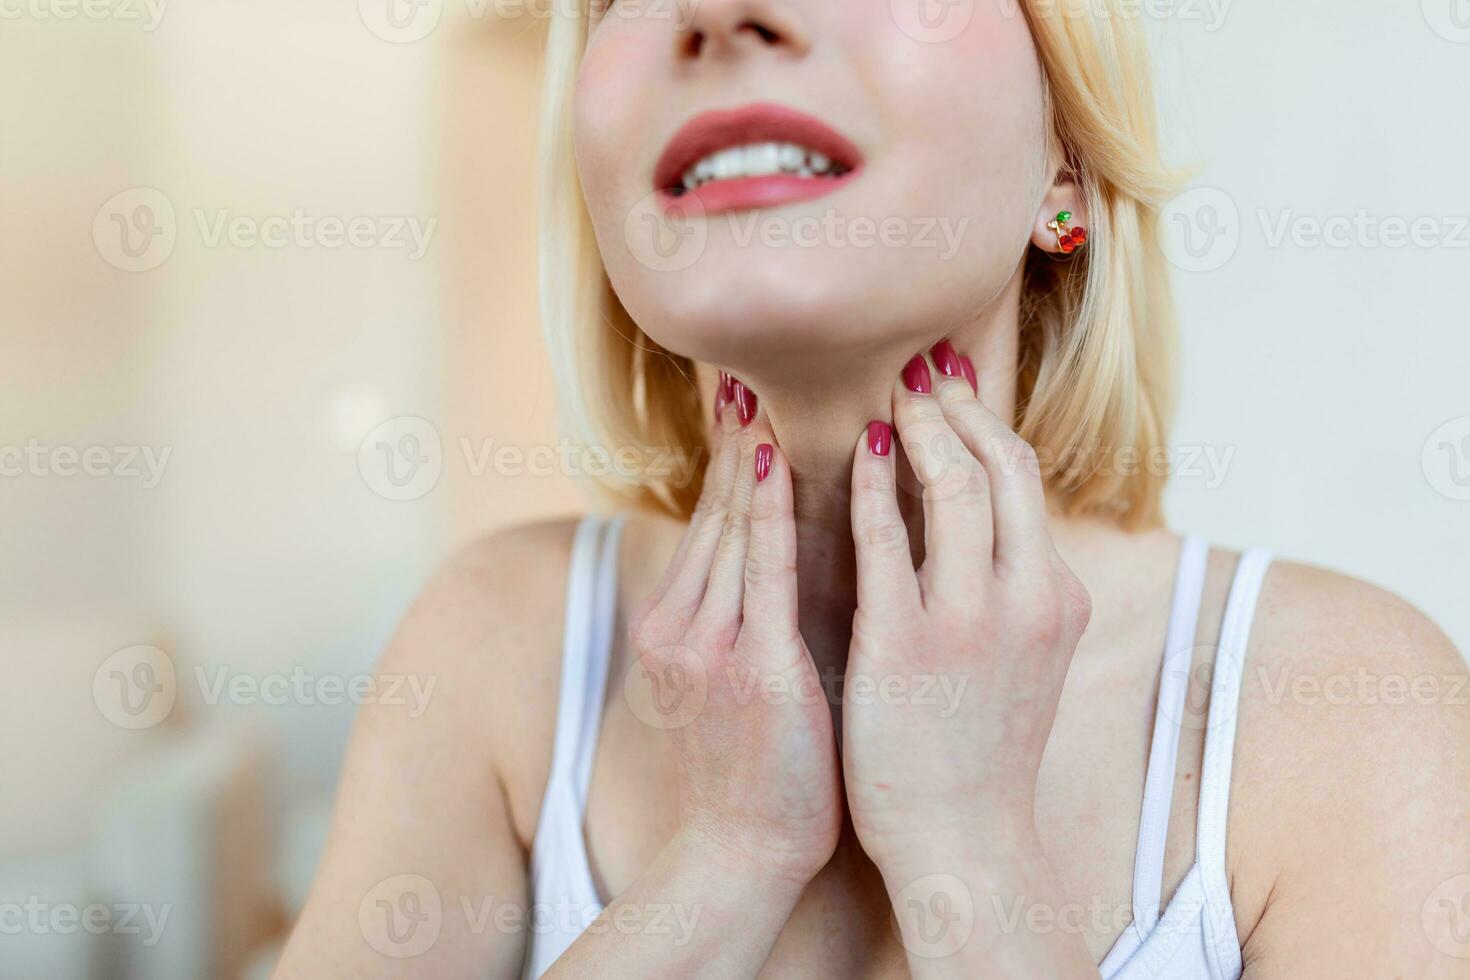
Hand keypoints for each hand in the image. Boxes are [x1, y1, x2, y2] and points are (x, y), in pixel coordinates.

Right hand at [626, 376, 842, 886]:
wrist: (743, 850)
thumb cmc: (763, 766)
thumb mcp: (745, 677)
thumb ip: (755, 613)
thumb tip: (790, 556)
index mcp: (678, 626)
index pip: (712, 527)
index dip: (729, 464)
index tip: (746, 407)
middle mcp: (679, 624)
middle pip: (714, 514)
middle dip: (734, 444)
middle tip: (749, 376)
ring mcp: (703, 643)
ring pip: (731, 527)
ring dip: (750, 457)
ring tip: (765, 394)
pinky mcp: (743, 665)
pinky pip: (758, 569)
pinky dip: (765, 508)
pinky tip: (775, 459)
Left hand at [841, 342, 1092, 870]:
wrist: (962, 840)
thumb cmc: (979, 745)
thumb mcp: (1023, 654)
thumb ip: (1009, 582)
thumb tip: (981, 513)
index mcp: (1055, 596)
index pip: (1026, 479)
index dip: (988, 419)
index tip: (952, 382)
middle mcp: (1028, 598)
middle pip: (1001, 465)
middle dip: (959, 405)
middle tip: (921, 365)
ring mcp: (970, 620)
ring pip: (955, 486)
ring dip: (920, 427)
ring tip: (890, 394)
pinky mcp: (906, 643)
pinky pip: (886, 538)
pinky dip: (875, 484)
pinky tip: (859, 453)